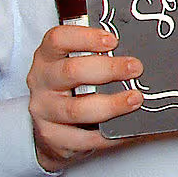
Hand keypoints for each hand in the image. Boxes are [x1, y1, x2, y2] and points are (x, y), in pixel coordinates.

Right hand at [26, 25, 144, 171]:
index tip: (112, 41)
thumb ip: (98, 57)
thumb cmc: (69, 90)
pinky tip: (128, 129)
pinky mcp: (52, 137)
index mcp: (47, 57)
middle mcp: (41, 82)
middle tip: (135, 68)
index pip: (58, 39)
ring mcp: (44, 111)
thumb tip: (135, 56)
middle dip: (108, 69)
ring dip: (111, 104)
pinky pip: (85, 138)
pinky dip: (110, 135)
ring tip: (135, 99)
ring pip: (77, 109)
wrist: (50, 129)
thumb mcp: (75, 66)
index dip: (85, 38)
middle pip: (71, 72)